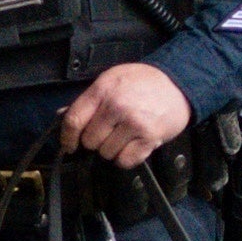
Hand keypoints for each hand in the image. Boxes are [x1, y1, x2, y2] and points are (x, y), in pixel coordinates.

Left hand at [58, 62, 192, 168]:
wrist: (179, 84)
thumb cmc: (143, 82)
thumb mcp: (111, 80)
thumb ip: (89, 100)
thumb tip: (62, 116)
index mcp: (103, 90)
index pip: (74, 120)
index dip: (67, 137)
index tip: (69, 145)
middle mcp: (117, 106)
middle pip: (89, 141)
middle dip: (95, 141)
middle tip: (108, 132)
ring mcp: (134, 123)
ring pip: (106, 153)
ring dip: (112, 149)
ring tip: (124, 135)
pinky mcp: (150, 138)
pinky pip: (125, 161)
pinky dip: (126, 157)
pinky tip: (133, 144)